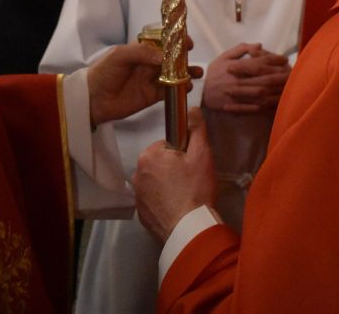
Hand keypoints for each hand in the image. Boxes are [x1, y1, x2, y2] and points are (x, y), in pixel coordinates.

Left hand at [87, 40, 203, 126]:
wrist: (92, 100)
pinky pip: (169, 91)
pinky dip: (180, 89)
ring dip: (186, 73)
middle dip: (185, 57)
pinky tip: (187, 88)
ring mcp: (151, 80)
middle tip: (194, 57)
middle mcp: (149, 63)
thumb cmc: (104, 72)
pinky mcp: (152, 96)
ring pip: (174, 74)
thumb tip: (164, 58)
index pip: (163, 42)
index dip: (176, 41)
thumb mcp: (119, 55)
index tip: (188, 42)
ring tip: (198, 73)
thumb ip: (141, 52)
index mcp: (141, 50)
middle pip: (171, 58)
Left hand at [134, 107, 216, 241]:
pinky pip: (152, 200)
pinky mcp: (141, 215)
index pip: (166, 145)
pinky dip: (162, 201)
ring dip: (166, 185)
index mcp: (149, 155)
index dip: (181, 153)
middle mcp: (136, 173)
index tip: (190, 165)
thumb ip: (196, 128)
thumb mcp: (202, 154)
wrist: (189, 229)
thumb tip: (193, 108)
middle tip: (190, 180)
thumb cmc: (195, 188)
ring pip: (155, 181)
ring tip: (184, 195)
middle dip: (173, 168)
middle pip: (159, 163)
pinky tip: (177, 208)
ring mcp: (137, 196)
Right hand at [203, 42, 290, 112]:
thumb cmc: (214, 72)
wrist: (199, 92)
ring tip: (287, 88)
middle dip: (279, 76)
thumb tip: (259, 45)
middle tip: (292, 74)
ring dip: (275, 91)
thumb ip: (241, 49)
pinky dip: (264, 106)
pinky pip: (252, 108)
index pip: (258, 62)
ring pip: (260, 94)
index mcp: (235, 66)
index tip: (285, 60)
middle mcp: (237, 80)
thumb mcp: (224, 56)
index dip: (273, 61)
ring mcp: (237, 95)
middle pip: (262, 79)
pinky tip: (275, 103)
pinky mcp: (235, 107)